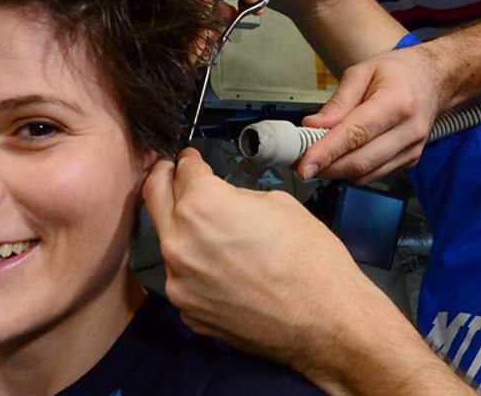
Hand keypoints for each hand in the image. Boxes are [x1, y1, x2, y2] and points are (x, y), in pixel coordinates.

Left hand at [143, 149, 381, 369]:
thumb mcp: (278, 203)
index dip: (189, 161)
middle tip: (171, 173)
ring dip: (183, 230)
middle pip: (154, 197)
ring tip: (214, 232)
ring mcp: (180, 282)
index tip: (190, 161)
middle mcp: (180, 243)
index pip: (183, 170)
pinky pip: (184, 279)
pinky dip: (197, 270)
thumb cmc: (312, 263)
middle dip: (164, 179)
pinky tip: (226, 271)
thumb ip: (237, 196)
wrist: (326, 320)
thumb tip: (223, 199)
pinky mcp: (188, 312)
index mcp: (202, 205)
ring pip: (170, 242)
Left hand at [297, 44, 444, 183]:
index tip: (304, 164)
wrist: (432, 79)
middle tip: (300, 163)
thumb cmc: (397, 72)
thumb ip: (337, 102)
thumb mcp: (362, 73)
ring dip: (337, 171)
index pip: (356, 134)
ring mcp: (412, 149)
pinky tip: (342, 157)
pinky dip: (353, 171)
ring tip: (318, 158)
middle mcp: (409, 130)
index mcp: (396, 102)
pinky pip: (375, 175)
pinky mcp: (410, 161)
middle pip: (360, 161)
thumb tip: (313, 127)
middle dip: (326, 167)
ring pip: (366, 174)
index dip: (327, 152)